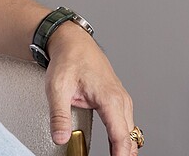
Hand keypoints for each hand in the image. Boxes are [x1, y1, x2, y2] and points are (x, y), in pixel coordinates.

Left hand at [45, 23, 136, 155]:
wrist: (72, 42)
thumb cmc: (67, 60)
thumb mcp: (57, 88)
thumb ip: (59, 116)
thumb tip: (61, 138)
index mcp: (110, 99)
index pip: (121, 136)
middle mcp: (121, 100)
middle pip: (130, 138)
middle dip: (123, 155)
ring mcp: (122, 99)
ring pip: (131, 132)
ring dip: (124, 148)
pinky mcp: (119, 100)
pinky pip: (127, 124)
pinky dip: (123, 138)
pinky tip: (116, 149)